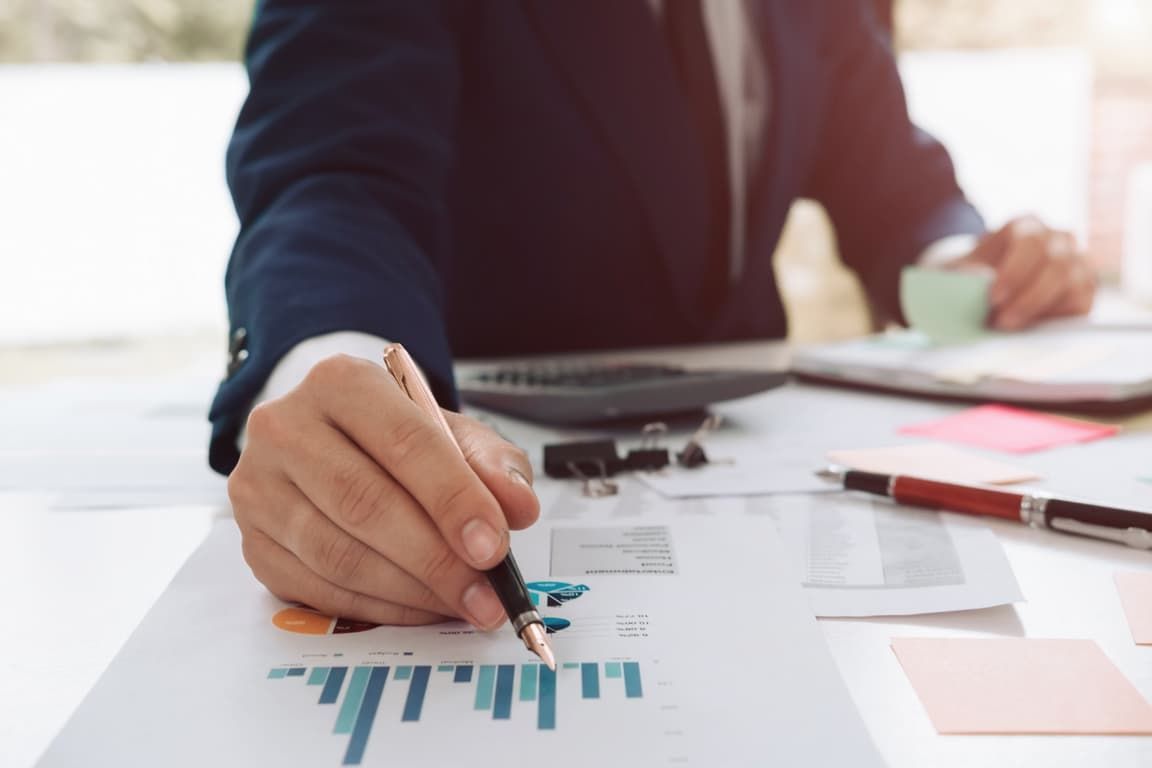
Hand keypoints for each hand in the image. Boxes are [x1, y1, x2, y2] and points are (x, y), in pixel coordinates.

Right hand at [228, 354, 538, 629]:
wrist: (330, 442)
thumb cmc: (394, 437)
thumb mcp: (452, 433)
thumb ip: (493, 465)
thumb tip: (518, 508)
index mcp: (340, 383)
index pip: (405, 443)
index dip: (454, 499)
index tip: (494, 545)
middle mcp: (286, 428)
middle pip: (365, 503)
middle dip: (436, 557)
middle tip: (485, 592)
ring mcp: (259, 489)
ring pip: (339, 554)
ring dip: (411, 590)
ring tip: (462, 603)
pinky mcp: (254, 545)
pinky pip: (320, 590)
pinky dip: (380, 608)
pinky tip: (420, 607)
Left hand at [957, 215, 1096, 329]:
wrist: (981, 291)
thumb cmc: (971, 277)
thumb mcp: (960, 272)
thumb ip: (968, 272)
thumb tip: (980, 277)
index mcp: (1027, 226)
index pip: (1030, 242)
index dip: (1014, 272)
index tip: (993, 298)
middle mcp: (1058, 239)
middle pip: (1056, 264)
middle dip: (1028, 298)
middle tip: (1001, 321)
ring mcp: (1076, 262)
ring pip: (1072, 282)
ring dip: (1039, 308)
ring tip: (1009, 325)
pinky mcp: (1084, 289)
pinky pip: (1080, 303)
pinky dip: (1054, 317)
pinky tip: (1028, 326)